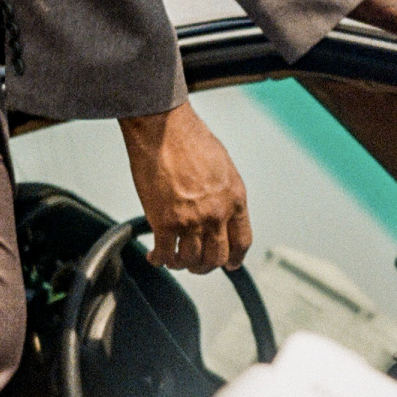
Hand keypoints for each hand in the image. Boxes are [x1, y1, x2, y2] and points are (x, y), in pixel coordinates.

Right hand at [119, 103, 251, 273]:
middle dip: (205, 266)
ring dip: (181, 264)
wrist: (164, 130)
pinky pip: (165, 254)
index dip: (235, 258)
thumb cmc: (190, 140)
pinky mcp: (164, 223)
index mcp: (235, 199)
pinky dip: (160, 259)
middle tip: (196, 265)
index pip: (242, 241)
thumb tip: (219, 210)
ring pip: (190, 260)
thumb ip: (223, 194)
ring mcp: (191, 221)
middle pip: (216, 258)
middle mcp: (217, 214)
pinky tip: (155, 256)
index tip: (229, 264)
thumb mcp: (223, 168)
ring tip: (173, 259)